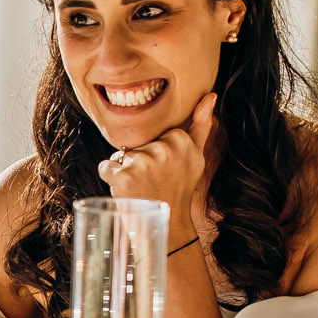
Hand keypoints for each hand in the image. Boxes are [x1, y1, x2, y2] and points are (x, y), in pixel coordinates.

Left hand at [97, 92, 218, 230]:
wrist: (168, 222)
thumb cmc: (179, 186)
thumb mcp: (195, 156)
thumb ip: (201, 124)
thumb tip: (211, 95)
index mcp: (180, 140)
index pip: (153, 134)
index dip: (154, 152)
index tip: (166, 169)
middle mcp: (163, 149)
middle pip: (136, 144)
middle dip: (139, 161)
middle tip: (153, 181)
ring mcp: (143, 162)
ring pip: (120, 156)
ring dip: (125, 171)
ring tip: (142, 187)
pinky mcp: (124, 176)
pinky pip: (106, 167)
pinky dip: (111, 179)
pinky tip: (127, 190)